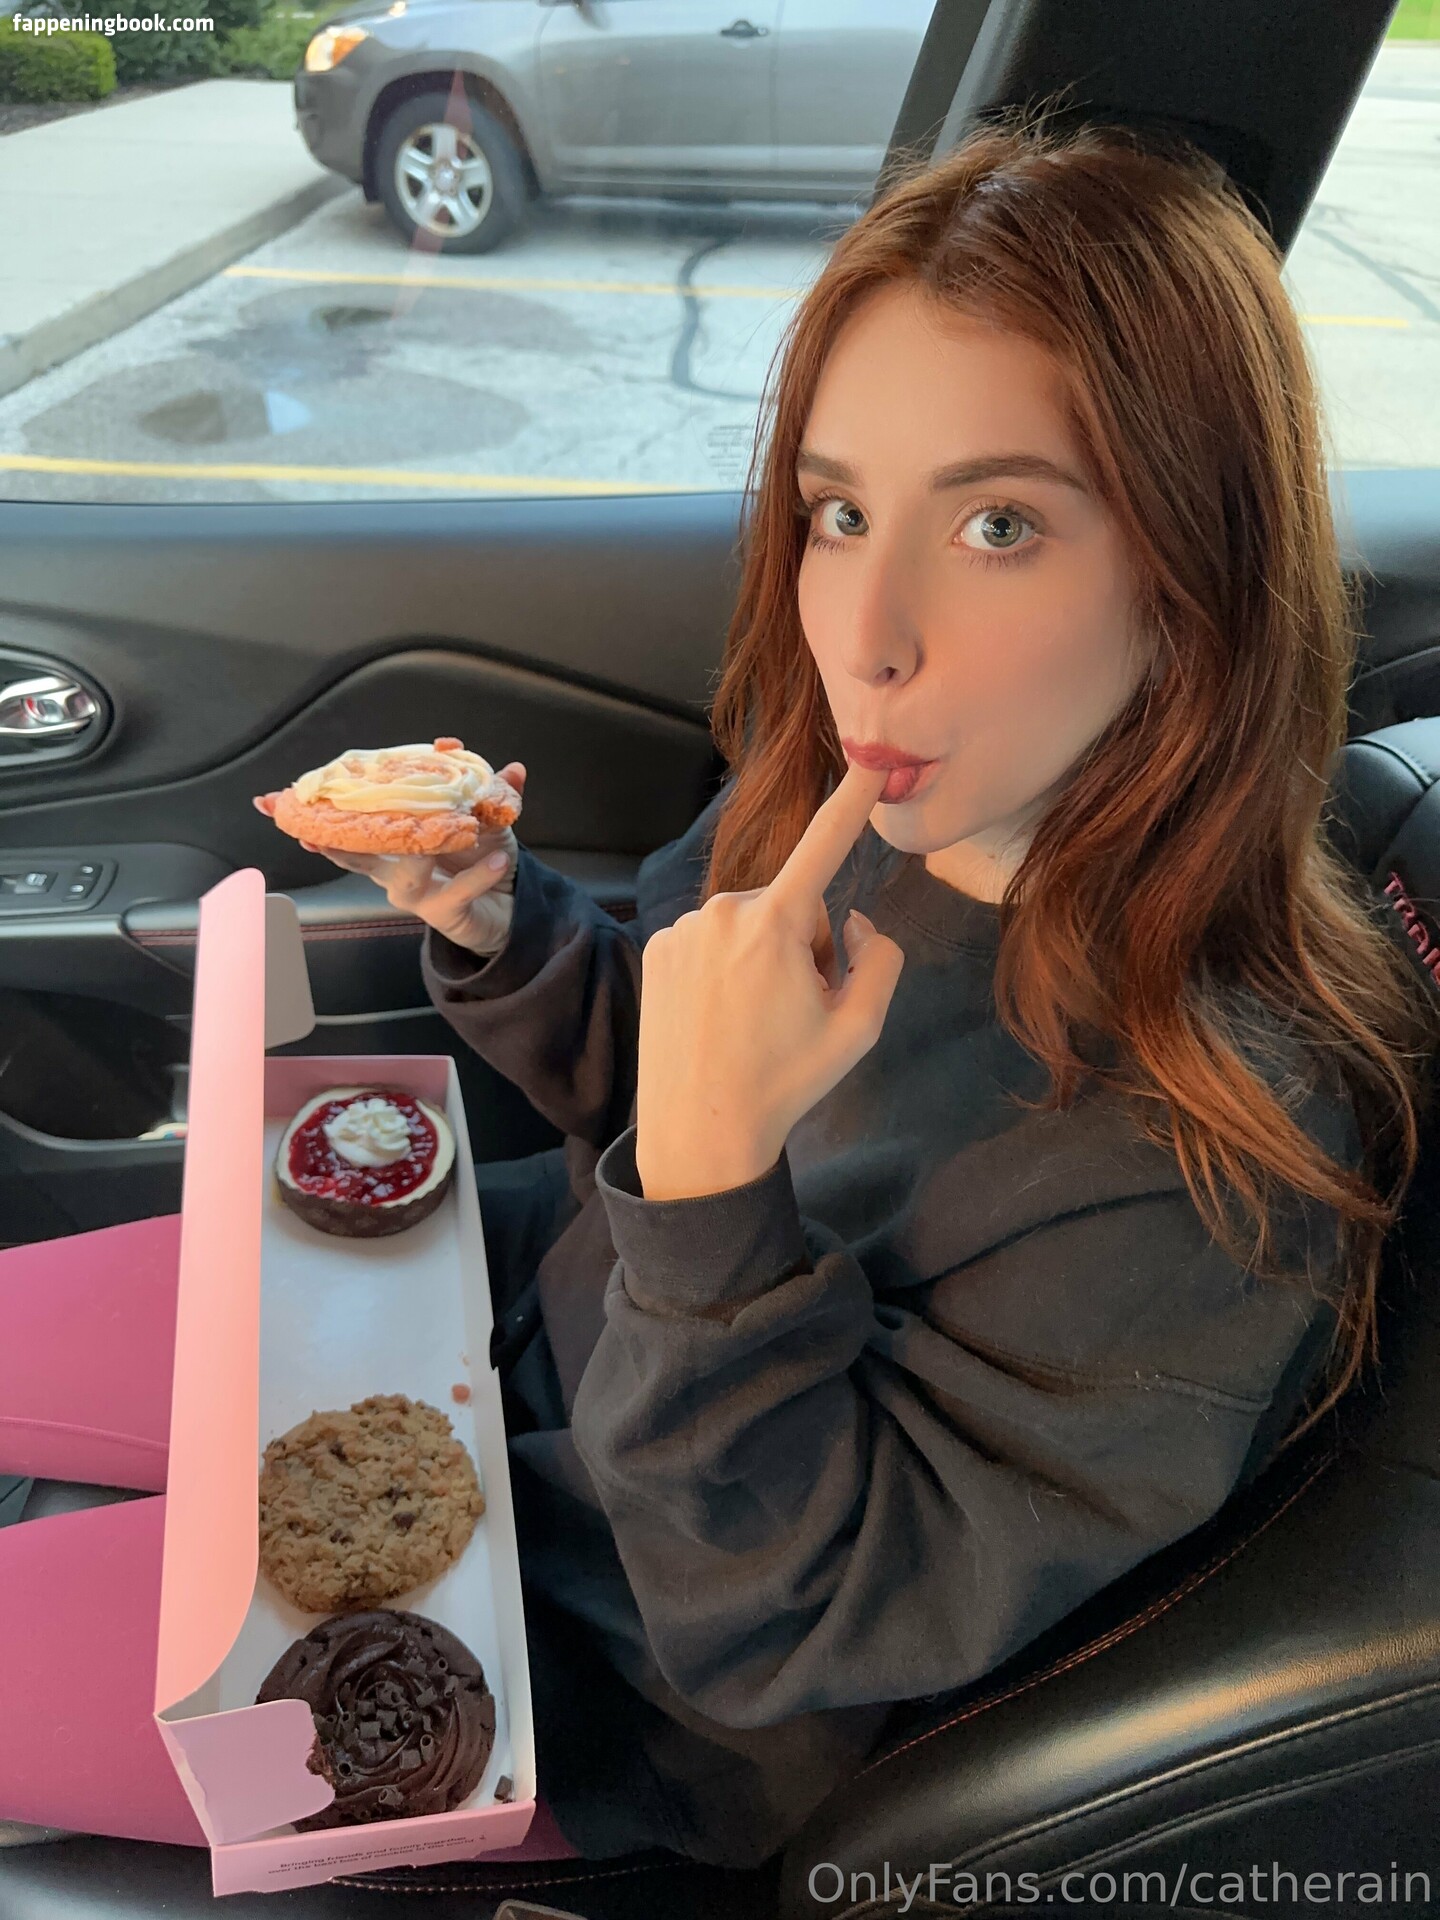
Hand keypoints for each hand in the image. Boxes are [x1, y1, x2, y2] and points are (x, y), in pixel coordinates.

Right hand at [252, 762, 526, 956]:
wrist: (516, 908)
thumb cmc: (487, 860)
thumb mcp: (490, 821)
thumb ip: (493, 792)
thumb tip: (514, 766)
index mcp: (394, 844)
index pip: (350, 825)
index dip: (315, 814)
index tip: (271, 802)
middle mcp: (396, 871)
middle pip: (354, 856)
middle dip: (327, 840)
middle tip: (305, 828)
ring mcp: (418, 896)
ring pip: (402, 878)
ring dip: (420, 853)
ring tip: (441, 835)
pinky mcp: (446, 915)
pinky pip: (457, 893)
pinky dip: (478, 875)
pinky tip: (497, 858)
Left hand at [635, 762, 904, 1200]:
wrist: (700, 1131)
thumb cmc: (786, 1082)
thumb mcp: (860, 1028)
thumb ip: (880, 959)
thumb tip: (855, 922)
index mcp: (777, 924)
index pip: (824, 847)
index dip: (852, 802)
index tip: (869, 758)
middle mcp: (725, 910)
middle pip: (792, 908)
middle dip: (803, 946)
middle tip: (793, 1011)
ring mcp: (684, 928)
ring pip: (750, 926)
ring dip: (761, 960)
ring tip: (752, 1022)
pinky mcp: (657, 948)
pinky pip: (711, 942)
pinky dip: (723, 970)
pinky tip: (718, 1017)